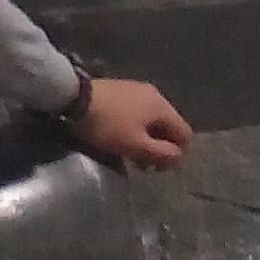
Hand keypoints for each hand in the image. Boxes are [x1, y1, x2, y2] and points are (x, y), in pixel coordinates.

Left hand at [70, 73, 190, 172]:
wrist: (74, 98)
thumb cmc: (108, 125)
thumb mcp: (136, 145)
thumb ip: (162, 153)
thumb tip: (178, 156)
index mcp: (162, 106)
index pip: (185, 133)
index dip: (177, 155)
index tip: (158, 169)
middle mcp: (154, 94)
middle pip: (168, 127)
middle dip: (160, 148)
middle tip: (143, 166)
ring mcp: (136, 90)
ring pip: (151, 121)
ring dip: (146, 140)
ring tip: (130, 156)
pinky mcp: (120, 90)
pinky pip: (137, 114)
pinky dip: (134, 129)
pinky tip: (120, 139)